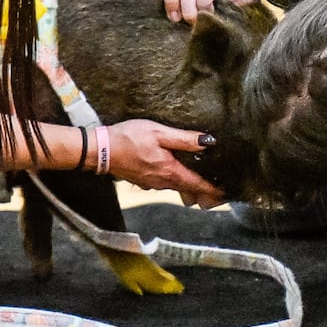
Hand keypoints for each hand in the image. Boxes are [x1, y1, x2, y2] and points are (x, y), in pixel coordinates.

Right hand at [103, 119, 224, 207]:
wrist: (101, 150)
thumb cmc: (128, 138)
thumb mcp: (159, 133)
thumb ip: (184, 139)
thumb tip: (208, 141)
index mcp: (170, 171)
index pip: (197, 185)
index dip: (213, 190)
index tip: (226, 193)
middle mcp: (162, 182)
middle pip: (189, 189)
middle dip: (204, 191)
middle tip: (218, 189)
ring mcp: (152, 183)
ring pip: (177, 187)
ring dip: (189, 186)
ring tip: (202, 180)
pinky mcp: (143, 181)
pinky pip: (165, 184)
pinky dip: (175, 182)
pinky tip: (176, 172)